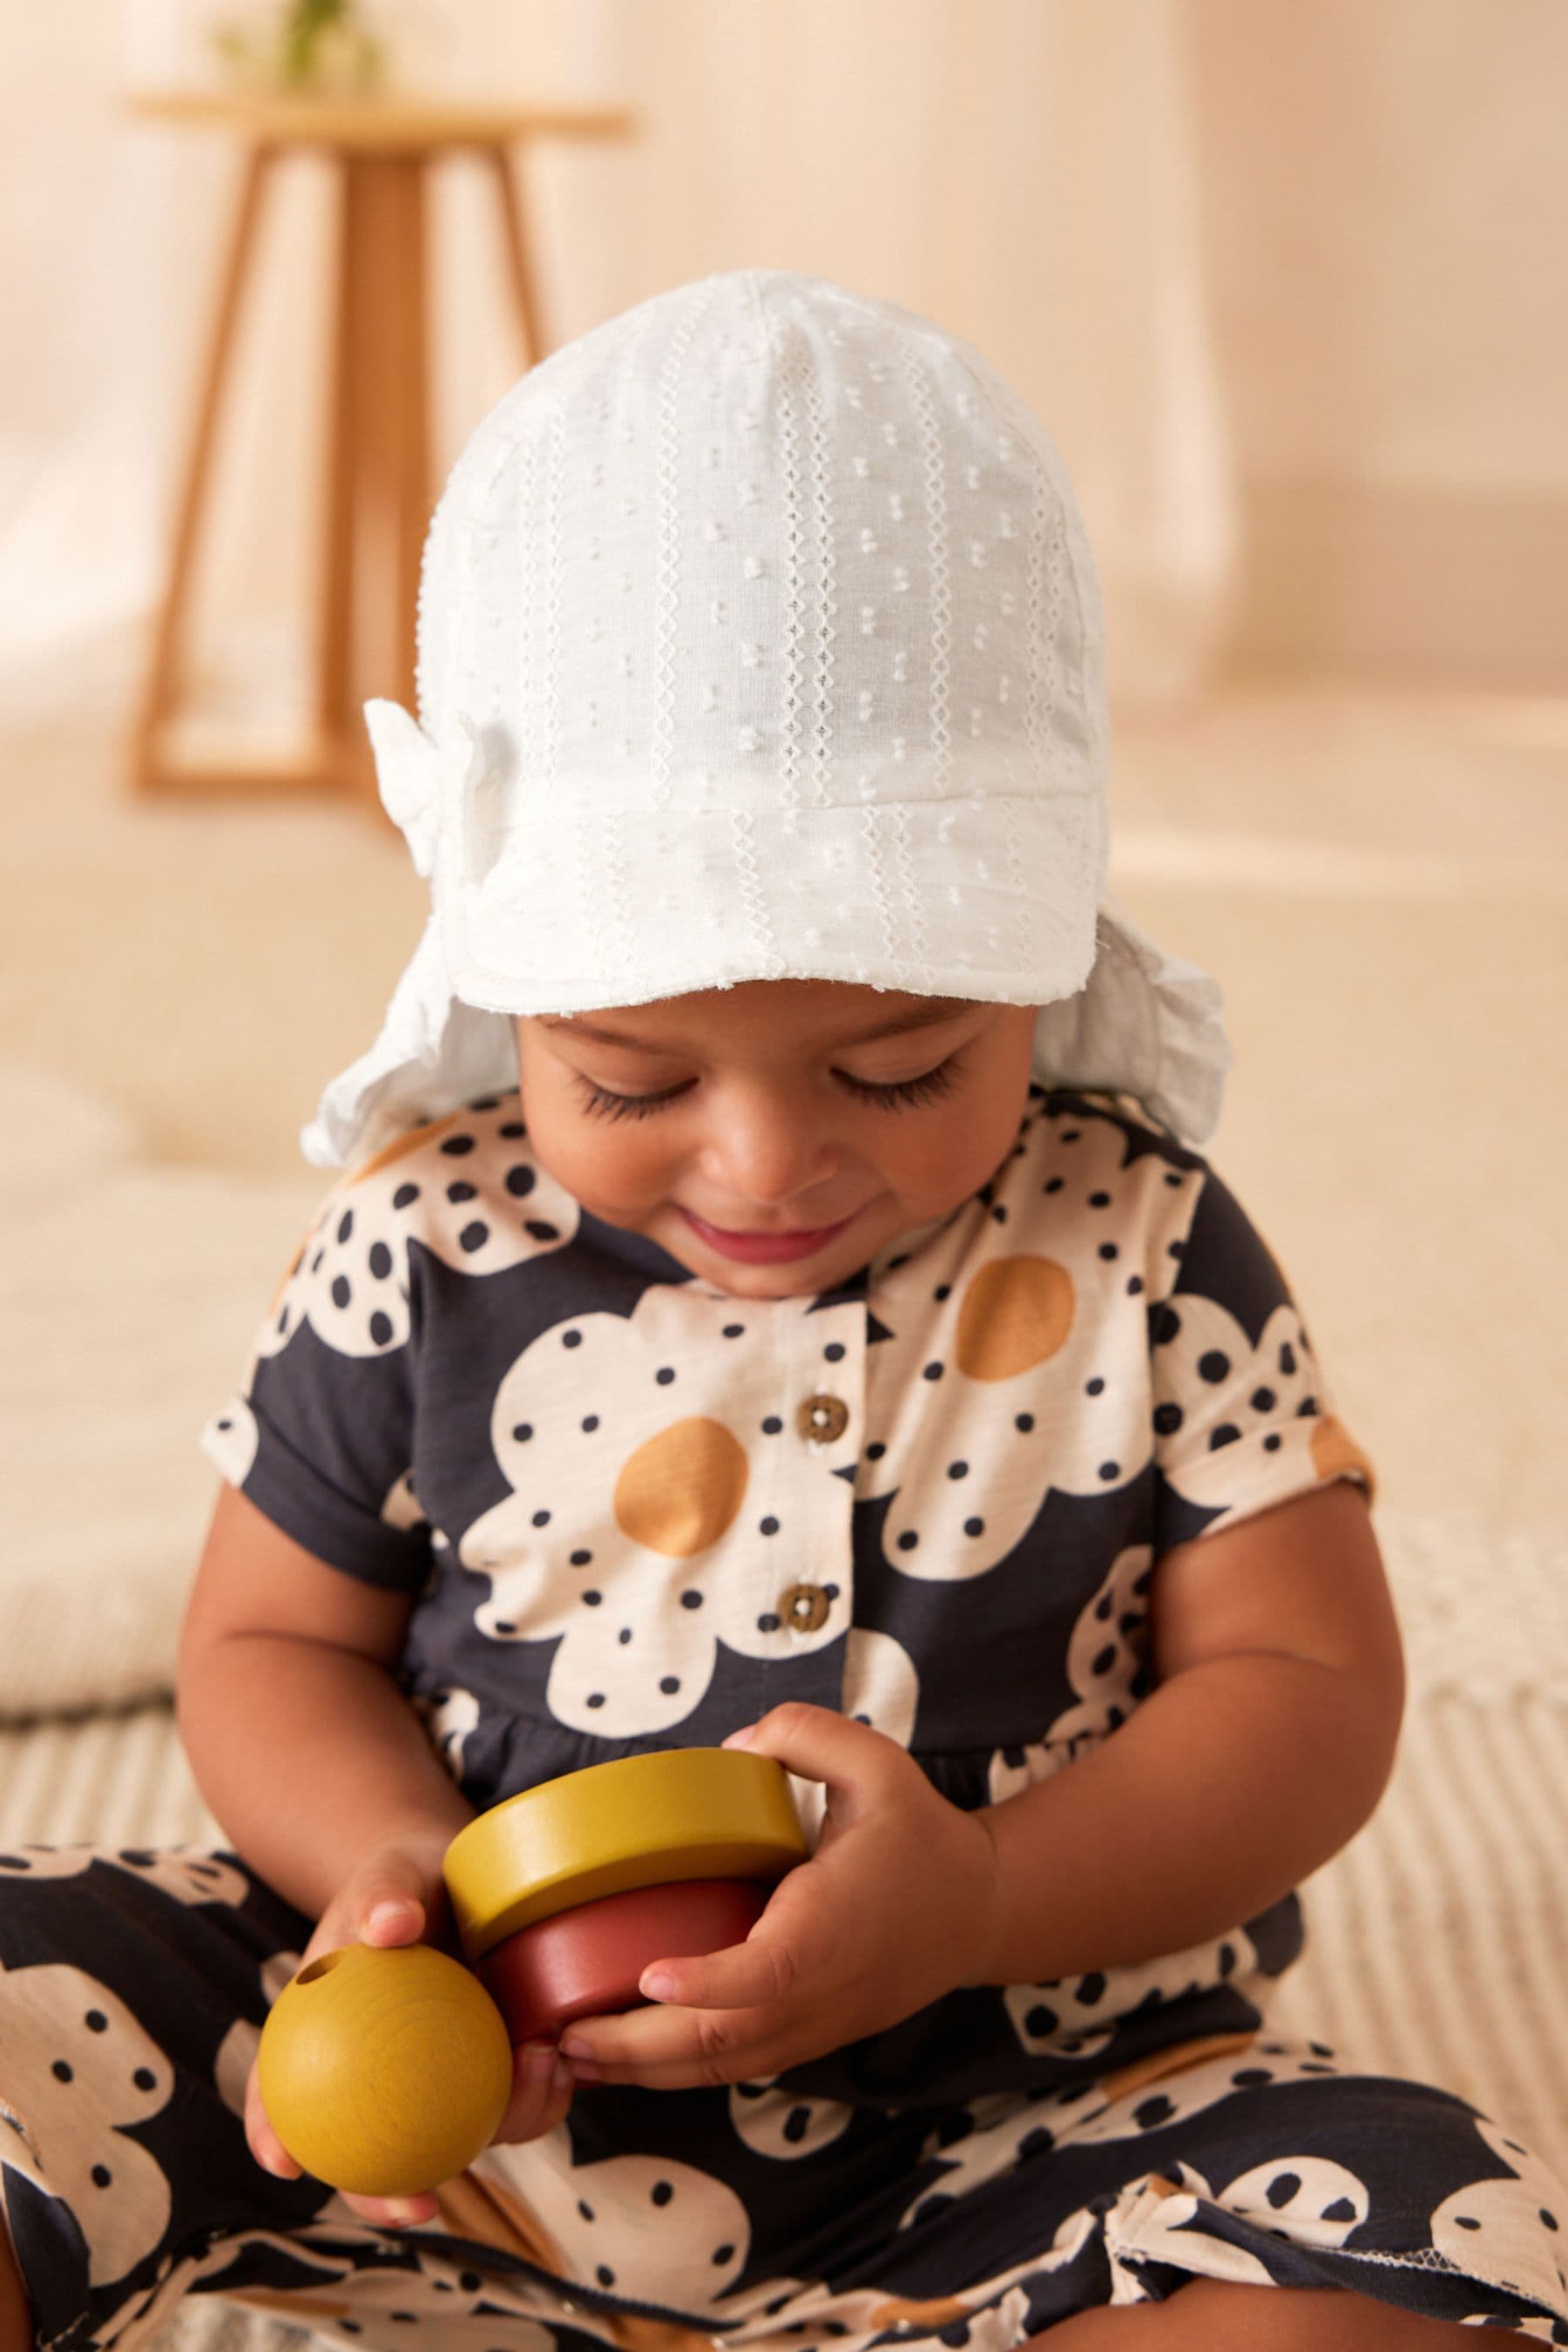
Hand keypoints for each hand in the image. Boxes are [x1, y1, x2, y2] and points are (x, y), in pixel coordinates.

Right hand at [245, 1827, 572, 2225]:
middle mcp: (378, 2081)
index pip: (281, 2093)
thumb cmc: (407, 1882)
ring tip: (533, 2070)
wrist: (458, 1880)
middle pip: (368, 2156)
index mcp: (323, 2044)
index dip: (274, 2134)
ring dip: (495, 2132)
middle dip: (387, 2198)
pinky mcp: (492, 2076)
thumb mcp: (388, 1877)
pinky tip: (557, 2058)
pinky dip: (537, 2096)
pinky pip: (514, 2104)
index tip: (284, 2162)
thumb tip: (391, 1926)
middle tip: (417, 2206)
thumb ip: (384, 1894)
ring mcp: (439, 2085)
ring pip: (455, 2140)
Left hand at [556, 1705, 1003, 2091]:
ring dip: (645, 2070)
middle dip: (639, 2046)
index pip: (772, 1969)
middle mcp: (822, 1988)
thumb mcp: (877, 1763)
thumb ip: (808, 1735)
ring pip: (723, 2066)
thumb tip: (733, 1747)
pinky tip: (622, 2060)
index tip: (651, 1977)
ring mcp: (814, 2025)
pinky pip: (736, 2066)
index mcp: (835, 1924)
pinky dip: (676, 2071)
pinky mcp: (807, 2037)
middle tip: (562, 2032)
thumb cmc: (918, 1835)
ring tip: (570, 2054)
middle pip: (725, 2039)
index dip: (711, 1982)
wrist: (978, 1911)